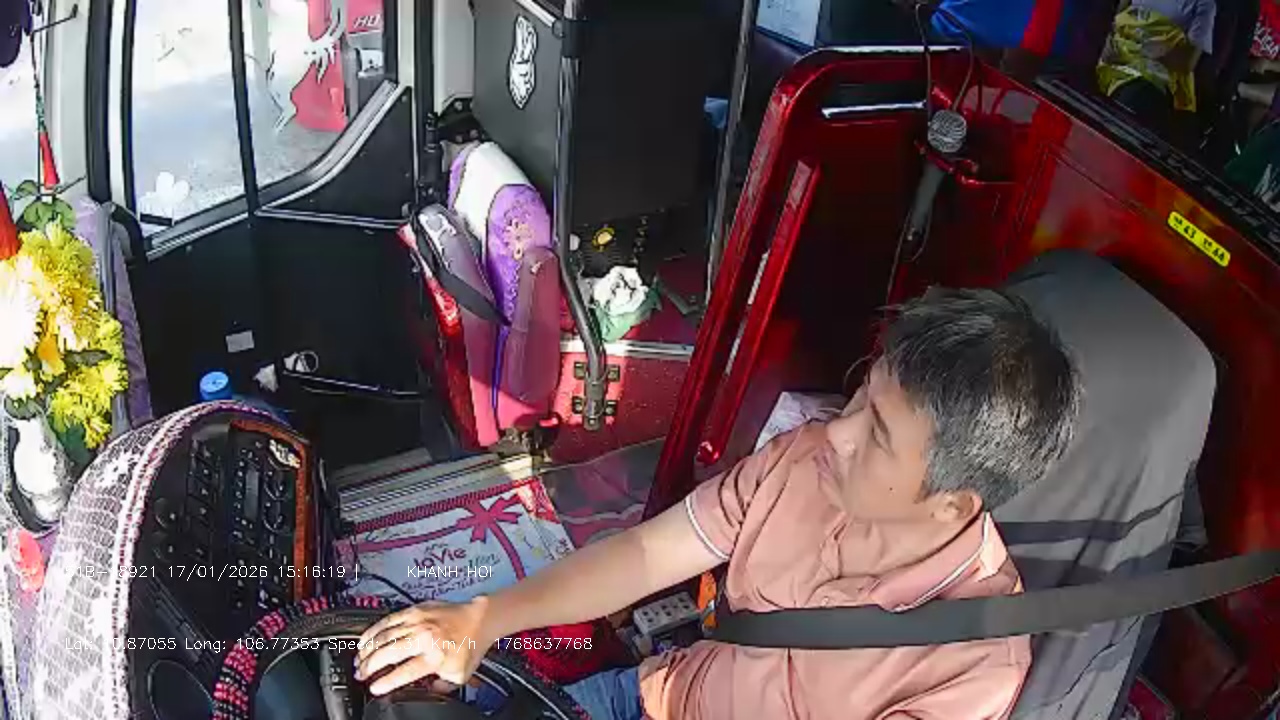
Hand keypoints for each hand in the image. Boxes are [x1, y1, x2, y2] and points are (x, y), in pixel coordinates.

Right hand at [354, 598, 494, 695]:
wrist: (479, 619)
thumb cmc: (469, 645)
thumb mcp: (458, 675)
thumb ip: (439, 686)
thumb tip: (424, 693)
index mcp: (435, 656)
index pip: (404, 672)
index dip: (386, 682)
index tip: (374, 687)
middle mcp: (425, 637)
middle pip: (388, 653)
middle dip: (370, 666)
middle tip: (360, 674)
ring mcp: (418, 622)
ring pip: (384, 635)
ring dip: (368, 649)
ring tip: (358, 659)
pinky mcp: (415, 610)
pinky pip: (388, 620)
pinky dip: (373, 630)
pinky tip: (365, 639)